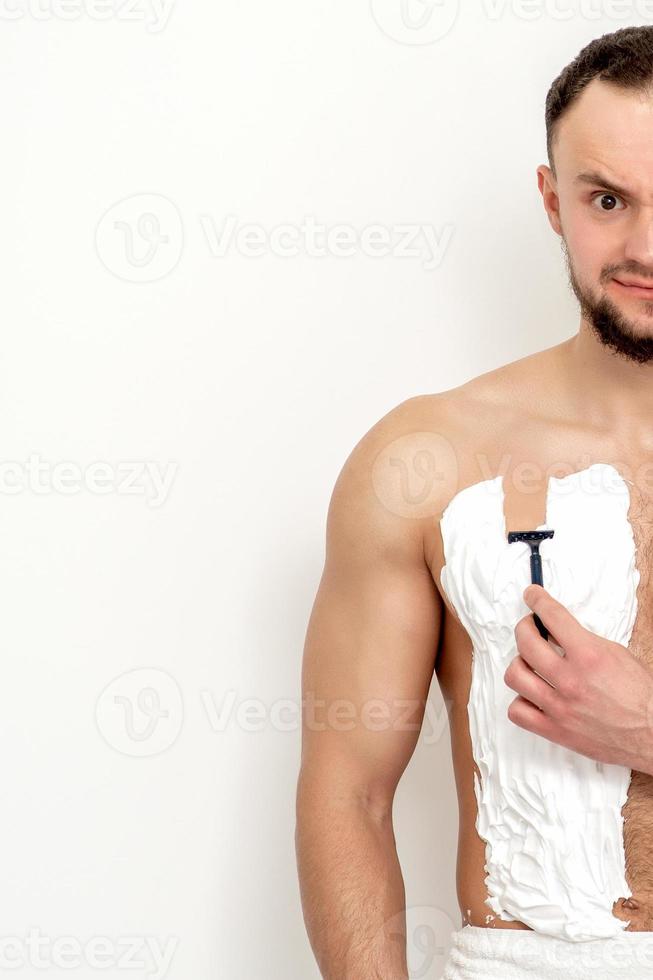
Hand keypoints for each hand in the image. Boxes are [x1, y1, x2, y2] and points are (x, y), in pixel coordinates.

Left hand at [504, 584, 652, 773]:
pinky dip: (520, 701)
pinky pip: (517, 712)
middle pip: (525, 642)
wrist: (652, 735)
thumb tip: (557, 629)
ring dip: (520, 664)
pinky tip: (532, 695)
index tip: (532, 595)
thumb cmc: (641, 697)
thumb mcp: (617, 654)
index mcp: (590, 656)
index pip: (552, 616)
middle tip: (530, 627)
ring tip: (530, 663)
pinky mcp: (555, 731)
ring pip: (515, 675)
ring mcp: (560, 707)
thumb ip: (584, 640)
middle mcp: (571, 680)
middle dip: (525, 627)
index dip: (537, 600)